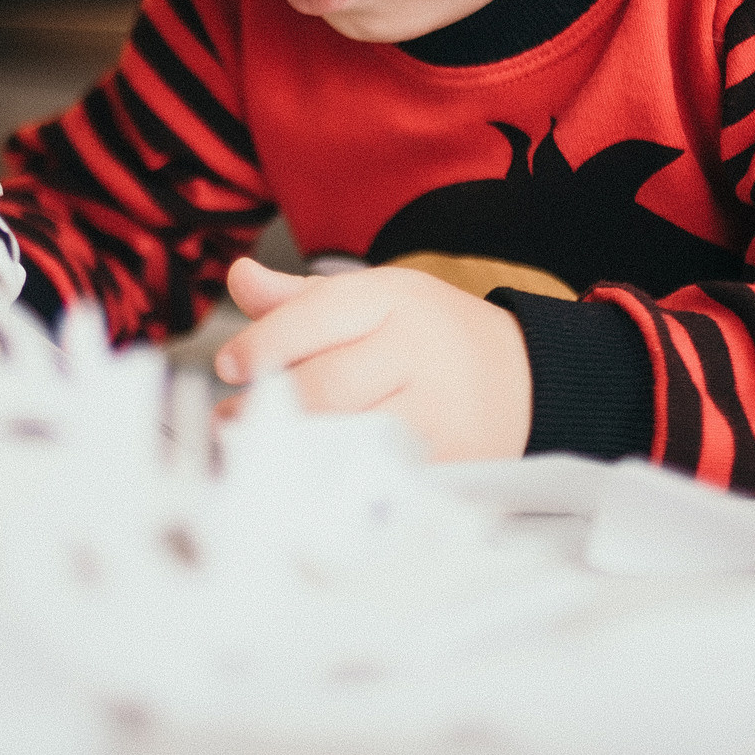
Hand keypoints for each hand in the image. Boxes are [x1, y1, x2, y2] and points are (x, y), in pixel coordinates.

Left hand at [214, 257, 531, 461]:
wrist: (524, 379)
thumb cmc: (433, 336)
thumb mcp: (376, 298)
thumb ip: (301, 297)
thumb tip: (240, 277)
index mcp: (392, 299)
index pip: (315, 316)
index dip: (263, 343)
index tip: (230, 366)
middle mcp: (415, 349)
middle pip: (325, 385)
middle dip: (268, 405)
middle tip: (230, 419)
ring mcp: (434, 410)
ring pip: (347, 435)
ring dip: (292, 446)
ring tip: (259, 448)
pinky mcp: (444, 461)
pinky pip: (376, 473)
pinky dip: (336, 477)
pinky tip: (308, 475)